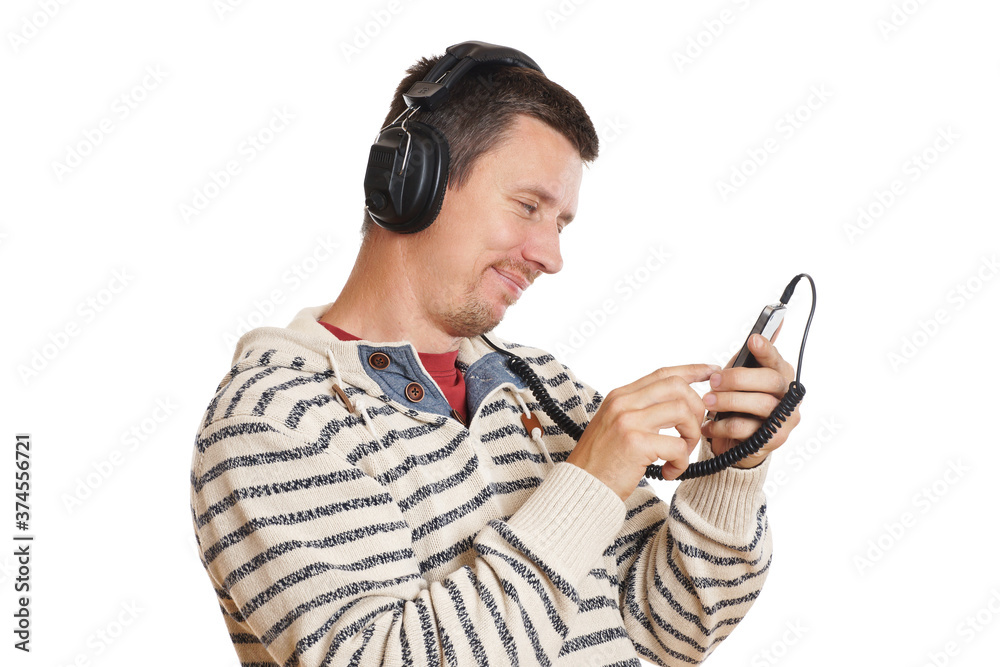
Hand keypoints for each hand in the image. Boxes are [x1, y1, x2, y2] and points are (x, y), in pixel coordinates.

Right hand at [566, 364, 716, 500]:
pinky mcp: (635, 443)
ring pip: (682, 412)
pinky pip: (677, 446)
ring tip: (680, 454)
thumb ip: (640, 412)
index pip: (663, 374)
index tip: (711, 372)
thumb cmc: (601, 462)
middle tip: (692, 433)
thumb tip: (677, 406)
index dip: (691, 370)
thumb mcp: (615, 426)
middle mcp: (623, 403)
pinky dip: (681, 462)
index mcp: (620, 396)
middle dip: (696, 408)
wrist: (581, 488)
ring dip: (691, 436)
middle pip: (677, 387)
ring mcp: (628, 421)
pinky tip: (669, 471)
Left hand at [701, 333, 801, 468]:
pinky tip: (708, 425)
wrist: (738, 442)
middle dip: (737, 378)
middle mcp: (788, 395)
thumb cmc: (739, 402)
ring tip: (707, 402)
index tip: (752, 340)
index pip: (776, 359)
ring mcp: (785, 419)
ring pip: (759, 404)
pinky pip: (745, 428)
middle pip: (769, 380)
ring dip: (728, 401)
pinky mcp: (774, 439)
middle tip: (714, 381)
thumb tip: (776, 320)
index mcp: (781, 375)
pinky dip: (721, 425)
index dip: (766, 349)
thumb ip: (750, 354)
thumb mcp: (740, 376)